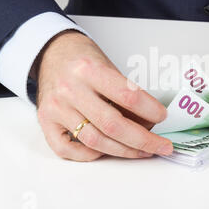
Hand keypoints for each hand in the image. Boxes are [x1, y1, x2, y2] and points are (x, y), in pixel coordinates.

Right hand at [35, 30, 172, 160]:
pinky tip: (106, 151)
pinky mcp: (46, 122)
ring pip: (94, 141)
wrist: (51, 53)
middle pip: (113, 125)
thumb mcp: (108, 67)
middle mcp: (70, 89)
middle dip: (143, 140)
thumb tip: (149, 123)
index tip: (163, 117)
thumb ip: (125, 94)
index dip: (150, 111)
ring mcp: (56, 108)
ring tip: (143, 151)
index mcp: (89, 70)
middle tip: (162, 146)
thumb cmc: (83, 60)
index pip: (127, 96)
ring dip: (124, 150)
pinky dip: (90, 155)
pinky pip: (67, 149)